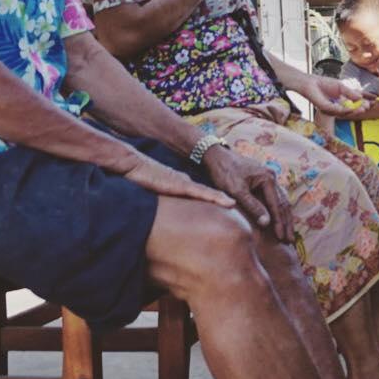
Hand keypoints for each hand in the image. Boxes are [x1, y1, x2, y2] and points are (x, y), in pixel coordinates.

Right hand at [119, 152, 234, 206]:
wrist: (133, 165)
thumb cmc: (139, 179)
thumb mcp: (154, 192)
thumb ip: (162, 198)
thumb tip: (166, 213)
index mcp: (182, 186)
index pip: (203, 196)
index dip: (218, 202)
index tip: (232, 208)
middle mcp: (188, 184)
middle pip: (211, 195)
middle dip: (227, 202)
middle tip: (244, 212)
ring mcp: (186, 184)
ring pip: (212, 195)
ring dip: (227, 201)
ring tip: (245, 208)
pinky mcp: (182, 186)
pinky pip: (203, 194)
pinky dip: (217, 199)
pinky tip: (230, 203)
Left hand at [201, 145, 293, 242]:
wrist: (216, 156)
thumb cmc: (224, 172)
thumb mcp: (237, 191)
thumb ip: (253, 206)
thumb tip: (267, 223)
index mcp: (268, 179)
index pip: (277, 206)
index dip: (279, 223)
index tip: (282, 238)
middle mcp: (272, 178)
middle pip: (283, 204)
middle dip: (287, 223)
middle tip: (290, 241)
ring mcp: (268, 179)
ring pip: (282, 202)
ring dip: (285, 218)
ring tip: (288, 233)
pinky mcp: (262, 181)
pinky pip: (275, 199)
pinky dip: (278, 211)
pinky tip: (279, 220)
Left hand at [302, 75, 373, 117]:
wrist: (311, 83)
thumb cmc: (324, 84)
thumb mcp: (341, 87)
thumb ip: (350, 92)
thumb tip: (360, 97)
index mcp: (343, 102)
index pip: (356, 104)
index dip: (364, 103)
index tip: (373, 102)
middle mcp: (338, 107)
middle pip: (351, 110)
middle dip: (360, 109)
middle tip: (367, 107)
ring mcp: (332, 110)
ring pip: (345, 112)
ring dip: (355, 111)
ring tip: (363, 108)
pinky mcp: (326, 109)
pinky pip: (337, 111)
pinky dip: (345, 110)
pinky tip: (351, 108)